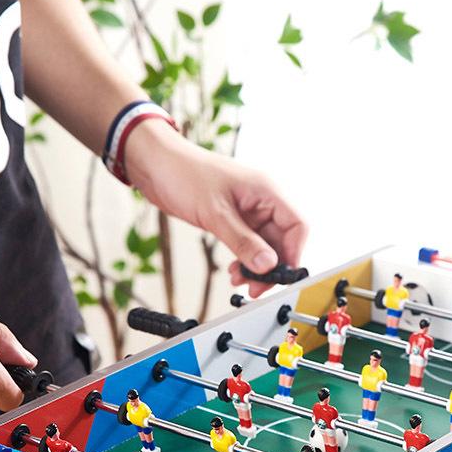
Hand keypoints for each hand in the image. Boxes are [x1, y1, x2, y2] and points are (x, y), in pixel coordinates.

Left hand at [125, 124, 306, 296]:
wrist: (155, 164)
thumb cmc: (184, 173)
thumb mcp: (215, 213)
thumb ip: (243, 241)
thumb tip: (267, 266)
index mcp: (266, 191)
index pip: (296, 225)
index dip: (293, 253)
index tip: (281, 276)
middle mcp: (261, 201)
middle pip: (282, 240)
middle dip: (271, 266)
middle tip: (256, 287)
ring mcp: (247, 211)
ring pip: (264, 246)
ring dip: (256, 266)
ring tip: (240, 281)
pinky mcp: (232, 219)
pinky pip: (247, 244)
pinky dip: (244, 260)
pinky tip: (234, 271)